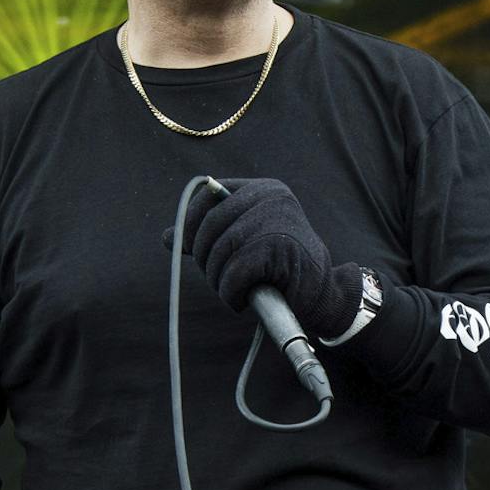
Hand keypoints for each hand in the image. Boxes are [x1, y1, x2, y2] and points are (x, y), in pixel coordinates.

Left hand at [178, 177, 365, 340]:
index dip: (190, 222)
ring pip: (220, 251)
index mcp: (262, 188)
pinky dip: (231, 293)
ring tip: (235, 292)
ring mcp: (277, 219)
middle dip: (204, 260)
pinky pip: (234, 272)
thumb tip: (167, 237)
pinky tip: (242, 300)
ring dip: (219, 282)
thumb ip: (210, 237)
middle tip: (219, 281)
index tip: (190, 248)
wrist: (322, 293)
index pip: (208, 194)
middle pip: (210, 226)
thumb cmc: (280, 269)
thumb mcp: (245, 244)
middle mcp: (271, 196)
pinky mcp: (280, 247)